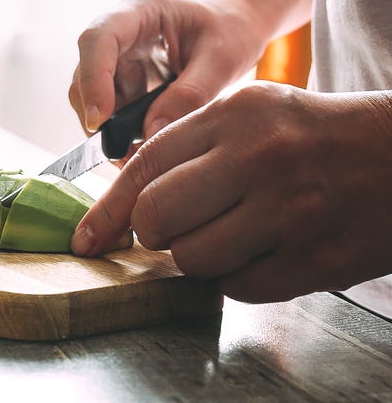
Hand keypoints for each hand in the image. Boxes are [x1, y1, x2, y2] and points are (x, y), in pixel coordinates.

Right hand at [69, 0, 266, 139]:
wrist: (237, 26)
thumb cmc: (233, 30)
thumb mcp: (223, 59)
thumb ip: (190, 94)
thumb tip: (151, 134)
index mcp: (139, 11)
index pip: (98, 40)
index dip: (93, 80)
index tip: (100, 120)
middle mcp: (119, 32)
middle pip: (86, 72)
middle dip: (96, 114)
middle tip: (121, 153)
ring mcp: (117, 57)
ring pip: (91, 96)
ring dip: (108, 128)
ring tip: (135, 157)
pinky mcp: (122, 79)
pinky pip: (110, 109)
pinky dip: (120, 132)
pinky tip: (141, 149)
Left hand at [71, 81, 391, 302]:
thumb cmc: (317, 137)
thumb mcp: (254, 114)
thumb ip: (192, 148)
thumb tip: (126, 206)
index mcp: (235, 115)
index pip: (144, 166)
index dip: (108, 209)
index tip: (86, 238)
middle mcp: (258, 158)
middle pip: (155, 218)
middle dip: (154, 233)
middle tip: (178, 229)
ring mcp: (290, 211)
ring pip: (192, 259)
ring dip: (199, 257)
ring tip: (233, 235)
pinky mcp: (317, 259)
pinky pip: (238, 287)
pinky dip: (239, 277)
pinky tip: (266, 251)